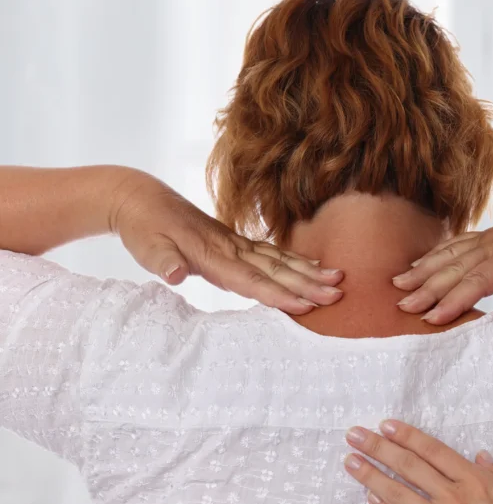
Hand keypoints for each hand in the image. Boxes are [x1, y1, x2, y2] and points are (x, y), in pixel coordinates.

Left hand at [111, 171, 342, 313]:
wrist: (142, 198)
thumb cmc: (144, 229)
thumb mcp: (145, 247)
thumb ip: (164, 262)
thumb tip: (177, 275)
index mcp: (213, 254)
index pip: (251, 279)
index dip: (278, 294)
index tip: (305, 305)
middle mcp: (232, 249)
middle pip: (276, 270)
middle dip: (308, 284)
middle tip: (338, 294)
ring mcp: (237, 244)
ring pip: (280, 260)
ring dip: (310, 272)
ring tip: (339, 280)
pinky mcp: (237, 243)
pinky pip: (273, 253)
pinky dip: (296, 261)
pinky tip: (313, 266)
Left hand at [343, 421, 492, 503]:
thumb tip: (480, 457)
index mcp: (474, 481)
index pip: (433, 451)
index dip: (407, 436)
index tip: (386, 425)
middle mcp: (451, 496)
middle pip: (409, 466)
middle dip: (379, 448)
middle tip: (355, 436)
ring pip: (398, 492)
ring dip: (371, 475)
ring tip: (350, 461)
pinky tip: (368, 498)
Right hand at [391, 194, 492, 325]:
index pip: (477, 280)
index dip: (453, 300)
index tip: (430, 316)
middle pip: (457, 267)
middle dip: (427, 286)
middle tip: (400, 305)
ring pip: (454, 253)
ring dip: (426, 269)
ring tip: (400, 282)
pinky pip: (463, 242)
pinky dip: (441, 252)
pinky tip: (426, 260)